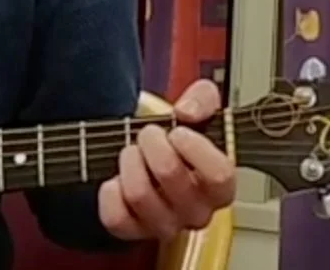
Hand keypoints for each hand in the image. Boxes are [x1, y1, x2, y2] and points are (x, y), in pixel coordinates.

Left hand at [97, 79, 235, 241]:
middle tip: (149, 135)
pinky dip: (110, 192)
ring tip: (133, 153)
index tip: (179, 131)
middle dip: (152, 142)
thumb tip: (188, 111)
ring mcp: (165, 225)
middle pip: (169, 173)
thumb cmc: (177, 140)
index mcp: (220, 187)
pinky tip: (118, 180)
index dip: (194, 147)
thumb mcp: (198, 109)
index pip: (219, 174)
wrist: (150, 156)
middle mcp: (197, 212)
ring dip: (129, 161)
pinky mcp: (133, 230)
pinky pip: (115, 216)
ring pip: (139, 194)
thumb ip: (203, 99)